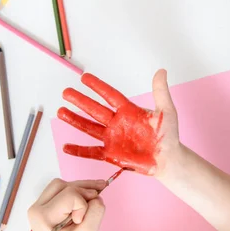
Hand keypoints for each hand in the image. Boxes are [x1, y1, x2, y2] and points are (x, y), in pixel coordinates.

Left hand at [28, 179, 105, 230]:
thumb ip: (96, 213)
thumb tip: (97, 195)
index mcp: (43, 216)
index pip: (70, 196)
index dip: (82, 205)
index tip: (80, 222)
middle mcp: (37, 208)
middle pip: (64, 185)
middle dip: (83, 191)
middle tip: (96, 199)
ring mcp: (39, 205)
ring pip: (62, 184)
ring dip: (80, 189)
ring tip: (95, 194)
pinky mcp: (45, 205)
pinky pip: (61, 189)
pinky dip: (75, 192)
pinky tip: (87, 197)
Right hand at [58, 70, 180, 176]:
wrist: (169, 160)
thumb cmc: (168, 136)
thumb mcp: (166, 111)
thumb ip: (160, 92)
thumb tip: (161, 71)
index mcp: (128, 111)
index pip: (110, 95)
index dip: (97, 86)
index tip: (84, 77)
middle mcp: (117, 123)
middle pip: (94, 109)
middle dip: (80, 101)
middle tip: (65, 92)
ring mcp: (113, 139)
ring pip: (89, 128)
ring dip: (75, 121)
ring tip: (61, 112)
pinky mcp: (111, 155)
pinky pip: (92, 152)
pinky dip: (79, 150)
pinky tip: (66, 146)